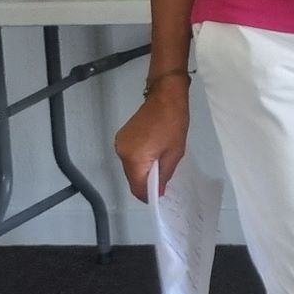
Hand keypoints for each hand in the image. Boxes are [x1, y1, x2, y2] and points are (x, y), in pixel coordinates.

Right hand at [114, 83, 189, 201]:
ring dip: (143, 171)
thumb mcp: (174, 154)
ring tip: (160, 167)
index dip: (147, 196)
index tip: (158, 198)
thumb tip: (157, 193)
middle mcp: (122, 153)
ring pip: (130, 168)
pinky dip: (140, 161)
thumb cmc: (173, 124)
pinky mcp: (121, 137)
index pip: (137, 187)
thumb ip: (164, 175)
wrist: (165, 96)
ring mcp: (120, 144)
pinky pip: (130, 157)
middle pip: (132, 178)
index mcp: (134, 159)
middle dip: (146, 183)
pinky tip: (152, 156)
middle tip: (163, 182)